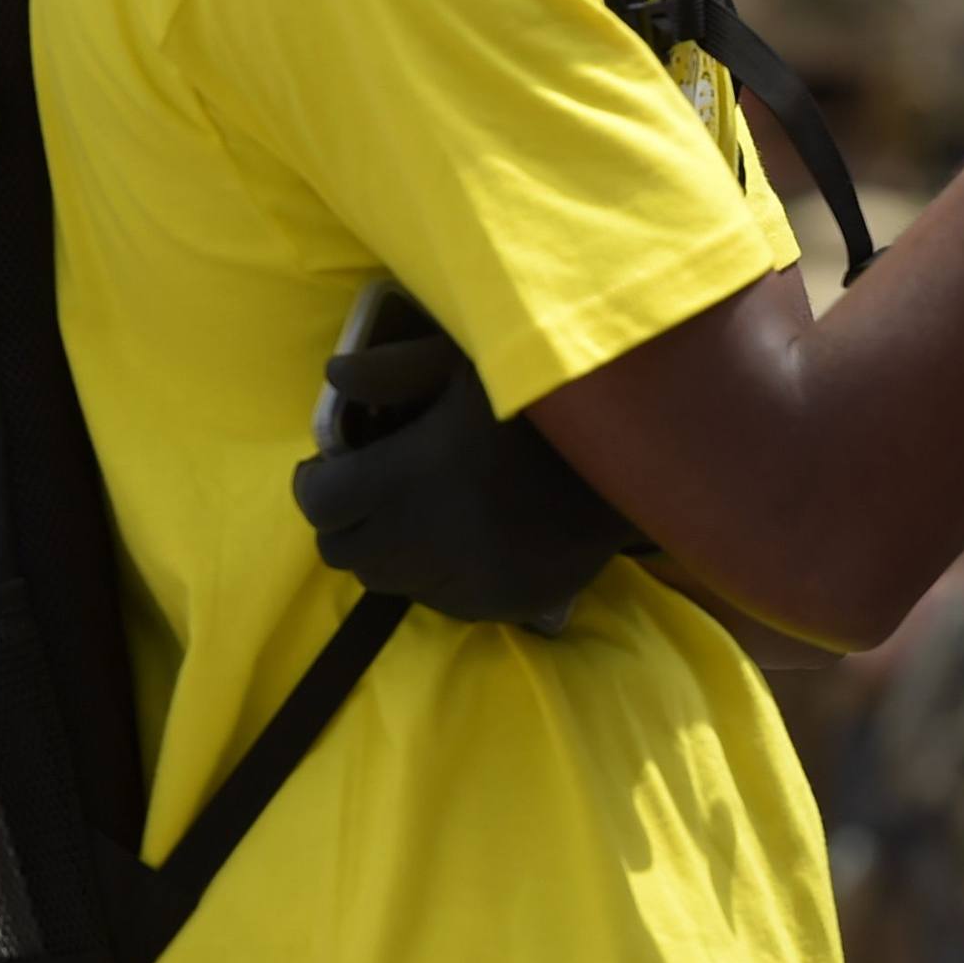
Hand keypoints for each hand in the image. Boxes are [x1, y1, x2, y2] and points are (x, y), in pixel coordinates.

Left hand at [290, 323, 638, 625]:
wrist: (645, 451)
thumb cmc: (547, 396)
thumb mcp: (471, 359)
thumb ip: (396, 367)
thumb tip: (335, 376)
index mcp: (409, 477)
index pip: (320, 504)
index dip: (319, 483)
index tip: (338, 465)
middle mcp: (427, 542)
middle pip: (345, 552)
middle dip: (350, 519)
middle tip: (378, 489)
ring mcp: (468, 581)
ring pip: (391, 581)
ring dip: (392, 550)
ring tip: (424, 512)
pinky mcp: (506, 603)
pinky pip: (445, 602)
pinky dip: (441, 576)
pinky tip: (470, 538)